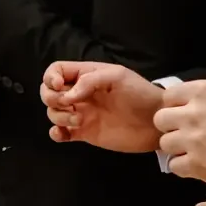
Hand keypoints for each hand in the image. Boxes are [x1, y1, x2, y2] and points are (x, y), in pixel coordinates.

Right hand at [43, 62, 164, 152]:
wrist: (157, 122)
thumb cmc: (139, 94)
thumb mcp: (117, 77)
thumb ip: (90, 81)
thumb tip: (66, 97)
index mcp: (86, 76)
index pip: (56, 71)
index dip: (50, 78)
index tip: (59, 87)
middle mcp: (79, 94)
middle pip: (48, 92)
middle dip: (51, 98)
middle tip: (69, 105)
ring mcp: (81, 114)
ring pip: (53, 113)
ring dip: (58, 116)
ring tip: (79, 120)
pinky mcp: (84, 133)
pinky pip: (61, 133)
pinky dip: (56, 134)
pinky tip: (64, 134)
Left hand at [153, 82, 205, 189]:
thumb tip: (193, 104)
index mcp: (204, 92)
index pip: (168, 97)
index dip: (175, 108)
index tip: (185, 117)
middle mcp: (193, 113)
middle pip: (160, 120)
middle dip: (172, 128)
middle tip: (189, 136)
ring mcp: (193, 140)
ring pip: (165, 144)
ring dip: (178, 149)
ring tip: (197, 152)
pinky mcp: (198, 165)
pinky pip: (174, 166)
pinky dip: (185, 167)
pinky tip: (201, 166)